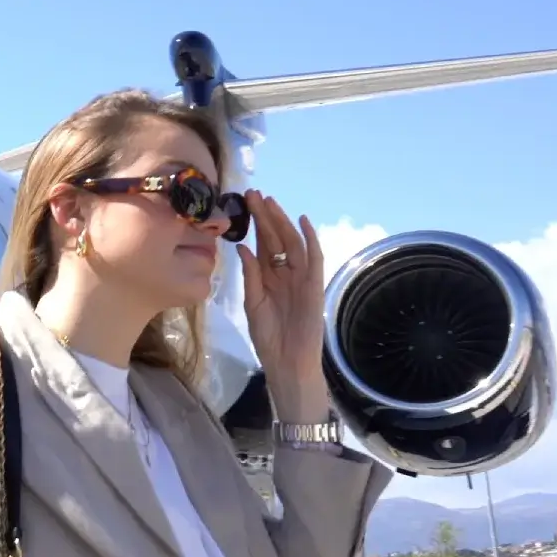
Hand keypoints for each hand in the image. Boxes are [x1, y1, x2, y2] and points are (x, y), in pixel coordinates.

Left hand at [235, 190, 329, 421]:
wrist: (287, 362)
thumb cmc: (269, 338)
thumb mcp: (253, 304)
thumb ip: (250, 276)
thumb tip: (242, 248)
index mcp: (269, 278)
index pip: (262, 245)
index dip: (254, 225)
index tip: (241, 204)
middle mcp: (286, 274)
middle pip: (276, 239)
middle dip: (266, 216)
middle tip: (253, 193)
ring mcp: (301, 278)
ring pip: (293, 243)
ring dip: (283, 222)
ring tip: (271, 201)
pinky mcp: (314, 286)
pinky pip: (314, 259)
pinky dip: (310, 239)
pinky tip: (302, 222)